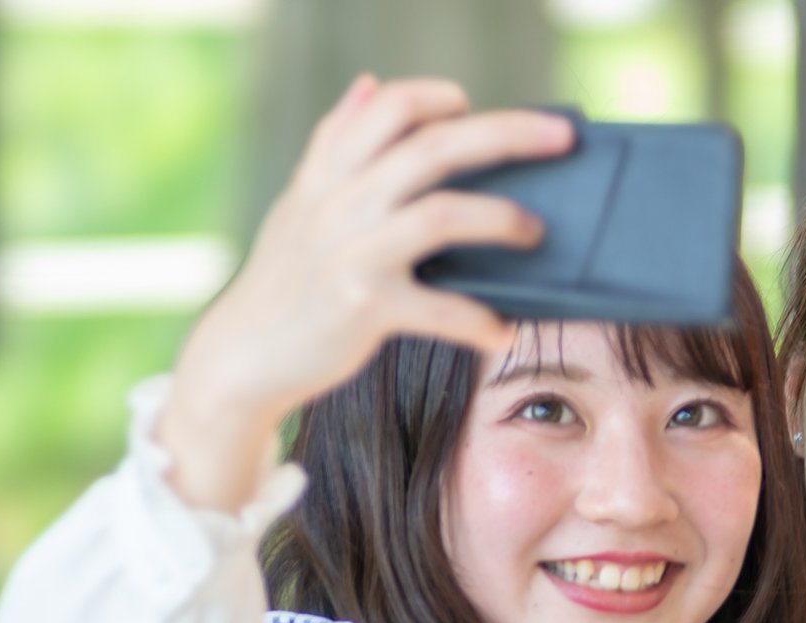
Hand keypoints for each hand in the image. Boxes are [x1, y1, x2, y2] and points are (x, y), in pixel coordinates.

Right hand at [162, 76, 573, 507]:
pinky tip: (503, 331)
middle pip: (433, 147)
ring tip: (537, 232)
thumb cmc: (286, 279)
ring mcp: (352, 253)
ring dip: (503, 219)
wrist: (244, 355)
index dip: (439, 98)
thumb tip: (368, 84)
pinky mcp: (365, 307)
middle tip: (561, 136)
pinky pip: (441, 308)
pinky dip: (479, 320)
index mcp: (328, 173)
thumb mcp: (301, 202)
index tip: (472, 107)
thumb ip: (335, 144)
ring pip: (443, 213)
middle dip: (507, 134)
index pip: (390, 108)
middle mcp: (339, 203)